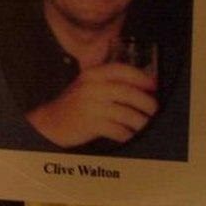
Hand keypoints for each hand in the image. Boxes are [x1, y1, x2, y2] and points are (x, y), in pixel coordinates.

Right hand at [26, 63, 157, 147]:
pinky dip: (129, 135)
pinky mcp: (92, 124)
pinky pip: (120, 131)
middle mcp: (92, 87)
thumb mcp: (87, 85)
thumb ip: (108, 81)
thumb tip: (142, 85)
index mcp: (92, 74)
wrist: (51, 122)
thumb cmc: (74, 104)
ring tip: (145, 125)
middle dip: (147, 103)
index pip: (122, 70)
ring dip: (141, 122)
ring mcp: (91, 105)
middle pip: (129, 93)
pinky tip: (130, 135)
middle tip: (154, 110)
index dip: (141, 77)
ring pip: (128, 114)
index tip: (153, 85)